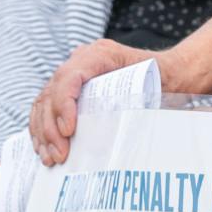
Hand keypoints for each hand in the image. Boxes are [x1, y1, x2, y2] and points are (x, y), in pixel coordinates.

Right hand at [30, 39, 157, 164]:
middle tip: (60, 154)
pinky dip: (41, 129)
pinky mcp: (69, 87)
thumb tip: (124, 135)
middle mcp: (82, 59)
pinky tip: (44, 149)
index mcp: (102, 54)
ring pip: (44, 101)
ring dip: (43, 132)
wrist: (169, 71)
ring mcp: (73, 72)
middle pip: (52, 91)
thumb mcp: (156, 85)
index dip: (63, 103)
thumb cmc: (164, 77)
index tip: (68, 130)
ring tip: (51, 157)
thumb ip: (140, 100)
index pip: (70, 76)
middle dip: (51, 127)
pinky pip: (44, 106)